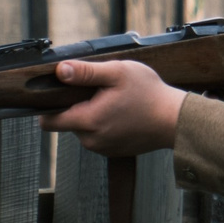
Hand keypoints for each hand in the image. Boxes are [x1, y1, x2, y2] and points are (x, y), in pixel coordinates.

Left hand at [40, 59, 185, 156]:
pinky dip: (104, 125)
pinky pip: (98, 137)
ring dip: (91, 116)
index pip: (49, 121)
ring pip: (82, 130)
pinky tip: (121, 114)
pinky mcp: (114, 151)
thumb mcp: (117, 73)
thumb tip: (59, 71)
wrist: (175, 120)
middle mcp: (91, 140)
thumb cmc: (149, 94)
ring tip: (114, 102)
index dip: (48, 106)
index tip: (59, 93)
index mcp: (88, 121)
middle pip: (67, 123)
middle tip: (99, 92)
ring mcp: (103, 148)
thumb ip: (85, 72)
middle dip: (76, 106)